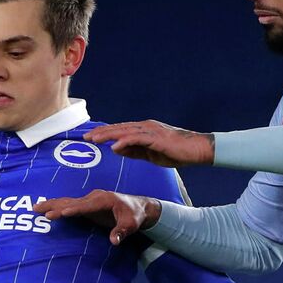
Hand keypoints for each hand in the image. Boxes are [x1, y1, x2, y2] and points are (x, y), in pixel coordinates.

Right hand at [35, 190, 160, 245]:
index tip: (60, 213)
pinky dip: (57, 206)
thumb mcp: (131, 225)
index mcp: (103, 200)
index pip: (85, 206)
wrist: (138, 207)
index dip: (72, 209)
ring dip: (52, 204)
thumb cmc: (135, 215)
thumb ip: (122, 232)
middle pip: (71, 202)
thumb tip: (114, 241)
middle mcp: (93, 197)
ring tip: (35, 207)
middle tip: (38, 209)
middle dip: (54, 206)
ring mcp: (89, 200)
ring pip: (67, 202)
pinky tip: (47, 209)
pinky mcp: (87, 205)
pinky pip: (70, 205)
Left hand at [84, 120, 213, 167]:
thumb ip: (135, 151)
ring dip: (108, 135)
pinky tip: (115, 147)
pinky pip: (137, 139)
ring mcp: (151, 131)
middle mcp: (145, 127)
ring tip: (95, 139)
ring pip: (124, 131)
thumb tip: (118, 150)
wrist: (197, 149)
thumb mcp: (151, 154)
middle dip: (101, 133)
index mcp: (144, 131)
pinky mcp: (157, 138)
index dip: (105, 134)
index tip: (91, 137)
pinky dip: (124, 142)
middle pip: (119, 128)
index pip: (120, 131)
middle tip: (86, 136)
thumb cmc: (177, 152)